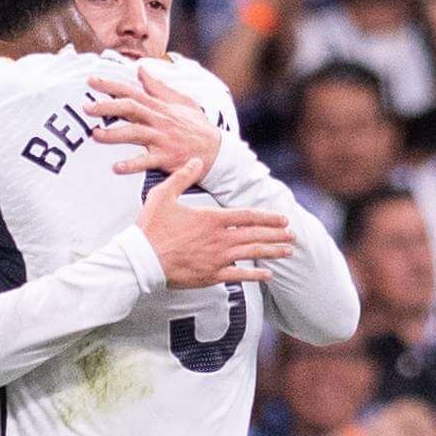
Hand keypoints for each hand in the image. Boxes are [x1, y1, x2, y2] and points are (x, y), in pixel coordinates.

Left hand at [89, 66, 223, 179]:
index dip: (110, 85)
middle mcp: (158, 120)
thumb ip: (159, 87)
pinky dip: (130, 165)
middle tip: (86, 107)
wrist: (217, 152)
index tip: (91, 81)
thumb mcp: (182, 102)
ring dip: (113, 134)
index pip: (131, 91)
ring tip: (95, 135)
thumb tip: (141, 70)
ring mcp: (162, 139)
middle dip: (106, 107)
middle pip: (129, 108)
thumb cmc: (197, 127)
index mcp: (159, 107)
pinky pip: (145, 161)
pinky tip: (116, 167)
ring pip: (134, 133)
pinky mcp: (166, 158)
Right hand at [134, 161, 289, 287]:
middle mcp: (220, 239)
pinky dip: (255, 275)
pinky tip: (268, 275)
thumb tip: (197, 160)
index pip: (247, 216)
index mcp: (212, 218)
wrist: (141, 260)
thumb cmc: (151, 227)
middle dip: (277, 235)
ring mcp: (217, 259)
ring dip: (272, 252)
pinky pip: (238, 275)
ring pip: (252, 253)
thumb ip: (183, 176)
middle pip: (255, 235)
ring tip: (288, 251)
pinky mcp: (211, 275)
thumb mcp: (164, 194)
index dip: (268, 217)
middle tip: (293, 235)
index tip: (283, 219)